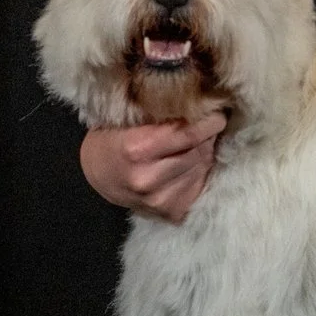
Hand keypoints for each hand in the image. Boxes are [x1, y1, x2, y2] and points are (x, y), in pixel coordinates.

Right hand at [79, 114, 227, 221]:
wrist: (97, 176)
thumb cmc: (112, 139)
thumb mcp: (127, 119)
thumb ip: (160, 113)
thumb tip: (200, 103)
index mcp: (137, 149)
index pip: (188, 134)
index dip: (209, 122)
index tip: (217, 113)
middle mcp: (149, 178)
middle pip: (199, 150)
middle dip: (207, 135)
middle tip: (205, 125)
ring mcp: (161, 199)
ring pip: (203, 167)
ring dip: (204, 152)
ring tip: (193, 144)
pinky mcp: (171, 212)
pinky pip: (200, 185)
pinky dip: (199, 171)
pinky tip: (187, 164)